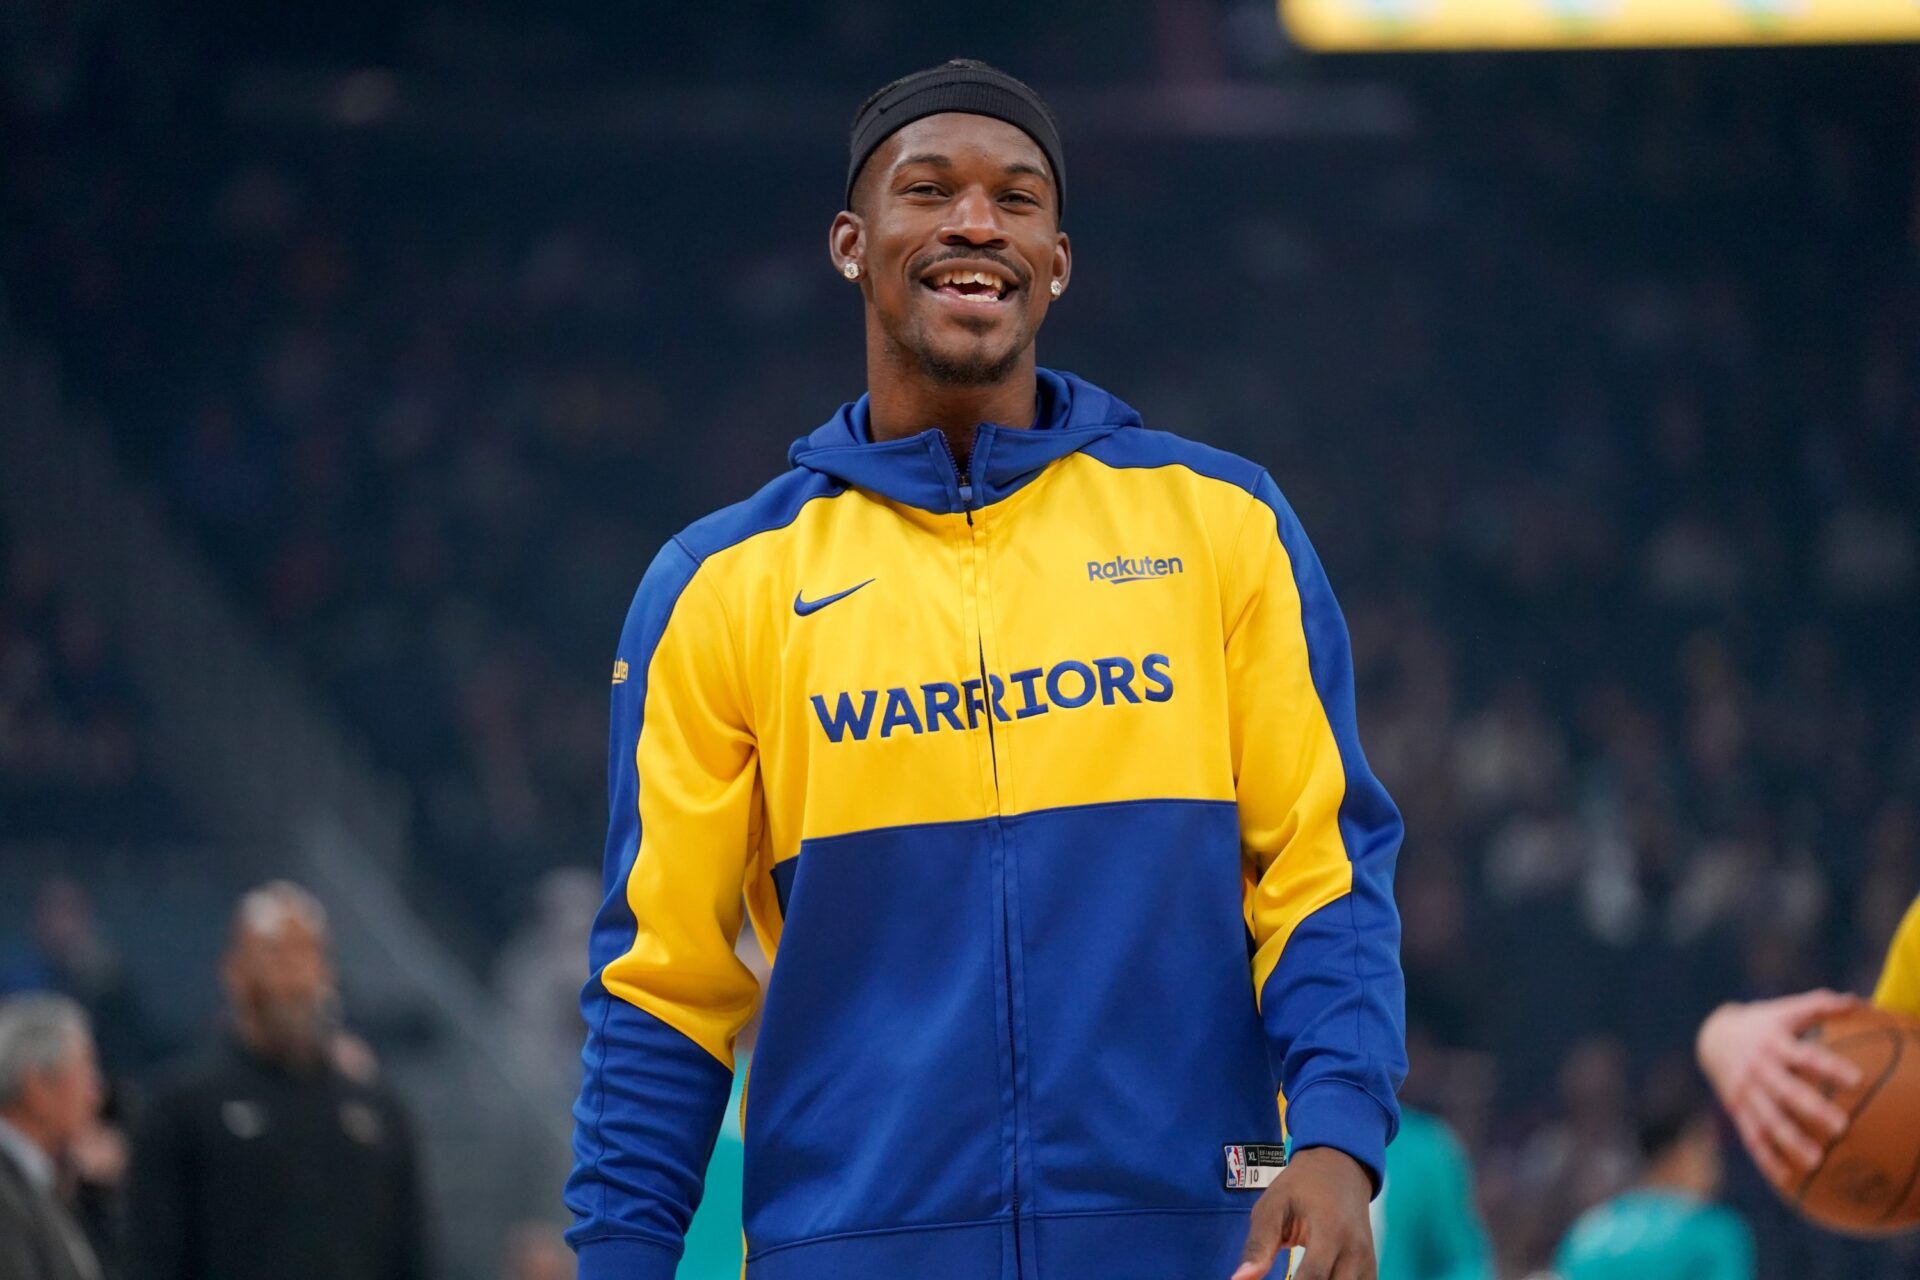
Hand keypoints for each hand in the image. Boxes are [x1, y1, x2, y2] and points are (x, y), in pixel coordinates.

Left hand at [1231, 1146, 1374, 1279]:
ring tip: (1296, 1278)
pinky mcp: (1371, 1268)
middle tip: (1284, 1278)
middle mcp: (1355, 1251)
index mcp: (1331, 1231)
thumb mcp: (1273, 1205)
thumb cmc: (1300, 1186)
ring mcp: (1367, 1262)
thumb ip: (1258, 1245)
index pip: (1314, 1278)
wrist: (1341, 1168)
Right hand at [1696, 989, 1864, 1183]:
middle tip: (1842, 1127)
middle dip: (1812, 1110)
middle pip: (1787, 1091)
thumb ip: (1818, 1005)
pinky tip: (1787, 1178)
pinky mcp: (1737, 1110)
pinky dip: (1767, 1158)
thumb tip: (1858, 1001)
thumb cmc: (1763, 1023)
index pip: (1805, 1055)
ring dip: (1791, 1141)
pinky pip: (1752, 1137)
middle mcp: (1758, 1069)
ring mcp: (1745, 1092)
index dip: (1829, 1066)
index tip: (1856, 1079)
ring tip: (1817, 1161)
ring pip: (1768, 1120)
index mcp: (1773, 1043)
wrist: (1712, 1036)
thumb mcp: (1784, 1009)